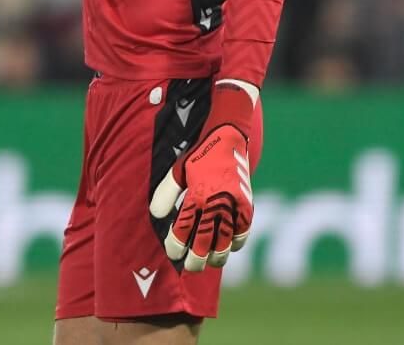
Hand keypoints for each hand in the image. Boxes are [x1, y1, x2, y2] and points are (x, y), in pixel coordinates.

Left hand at [148, 87, 254, 271]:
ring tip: (211, 262)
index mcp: (197, 195)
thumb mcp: (177, 170)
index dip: (177, 246)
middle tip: (191, 267)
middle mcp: (216, 203)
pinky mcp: (247, 203)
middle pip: (205, 241)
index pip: (184, 230)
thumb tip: (156, 216)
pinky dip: (237, 241)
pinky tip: (230, 247)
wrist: (228, 135)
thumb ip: (165, 193)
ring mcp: (234, 205)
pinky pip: (244, 229)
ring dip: (218, 255)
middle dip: (197, 258)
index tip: (173, 254)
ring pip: (226, 240)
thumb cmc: (199, 153)